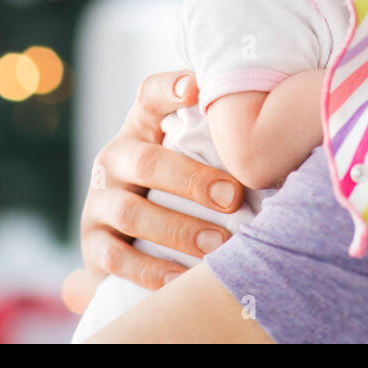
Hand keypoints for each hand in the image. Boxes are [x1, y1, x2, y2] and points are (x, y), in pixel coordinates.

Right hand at [61, 70, 245, 314]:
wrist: (124, 239)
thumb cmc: (179, 186)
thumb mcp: (191, 155)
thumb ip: (218, 139)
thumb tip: (274, 131)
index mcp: (140, 129)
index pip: (148, 96)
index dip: (168, 88)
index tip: (196, 88)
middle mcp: (114, 159)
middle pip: (146, 161)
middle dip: (191, 179)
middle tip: (232, 196)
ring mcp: (98, 202)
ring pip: (131, 212)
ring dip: (178, 229)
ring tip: (217, 245)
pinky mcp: (92, 244)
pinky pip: (115, 257)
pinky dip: (150, 270)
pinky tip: (181, 279)